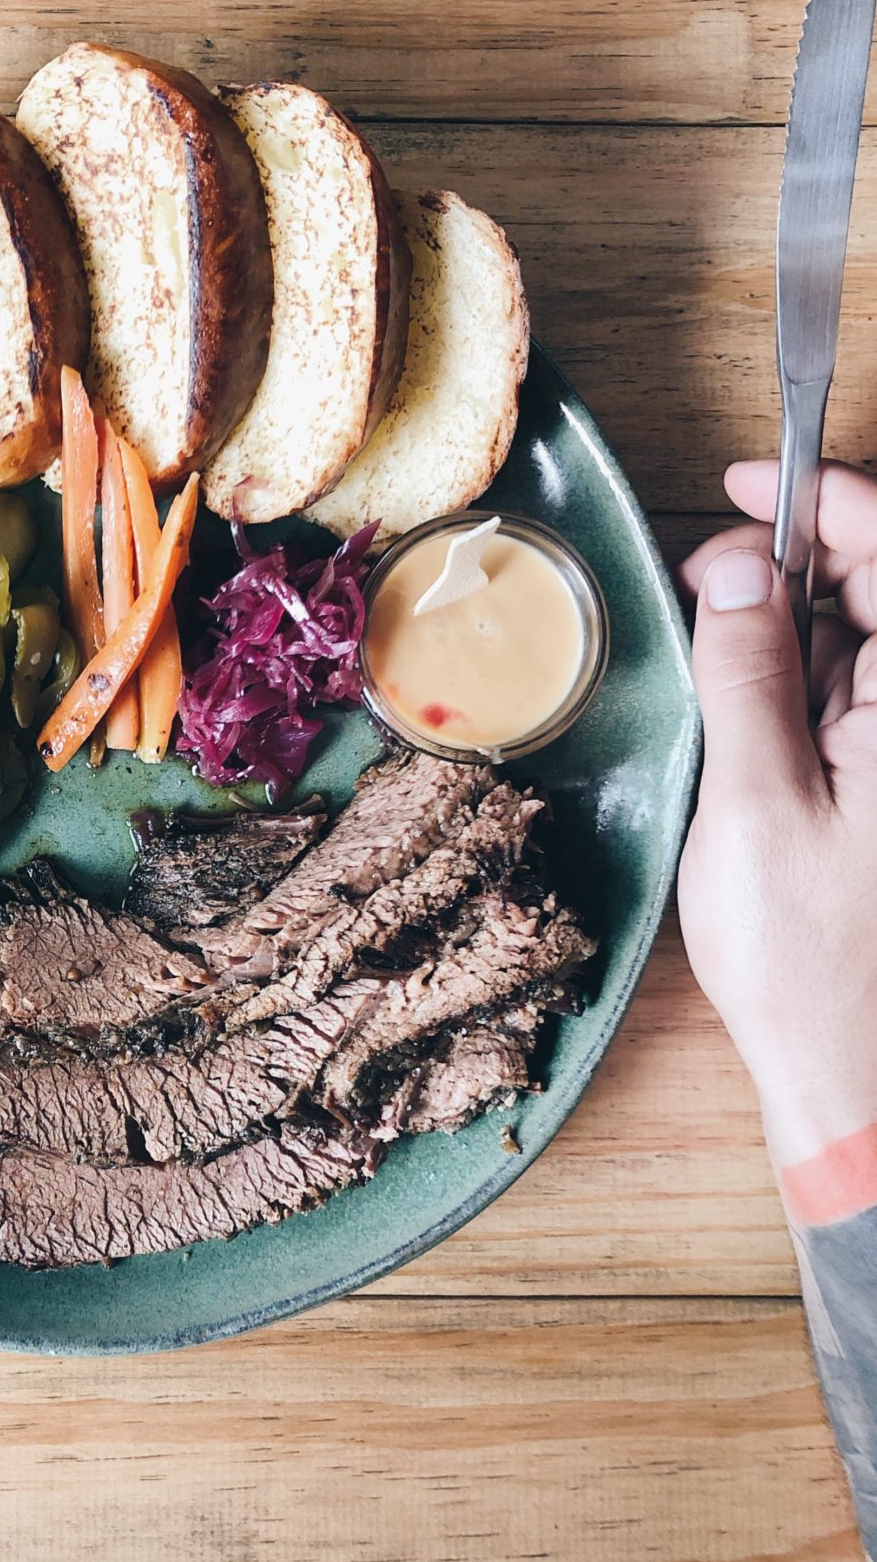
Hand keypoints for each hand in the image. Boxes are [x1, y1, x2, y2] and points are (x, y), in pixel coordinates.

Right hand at [677, 459, 876, 1164]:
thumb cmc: (814, 960)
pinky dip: (798, 680)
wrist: (861, 1075)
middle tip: (701, 588)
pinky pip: (853, 694)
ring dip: (788, 627)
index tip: (747, 485)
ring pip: (862, 636)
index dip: (822, 497)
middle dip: (792, 564)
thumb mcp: (756, 805)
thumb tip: (733, 568)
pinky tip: (747, 708)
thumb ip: (747, 673)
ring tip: (714, 660)